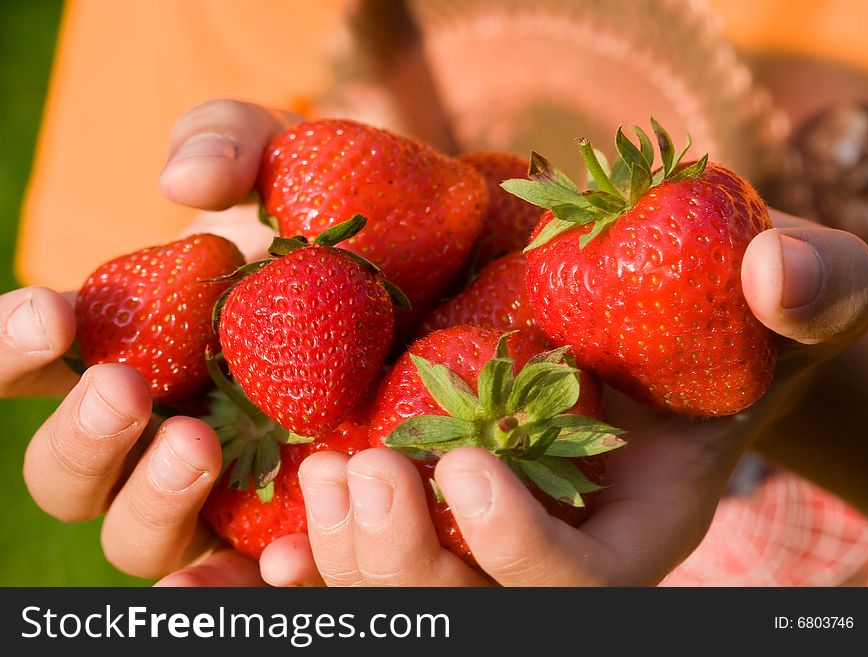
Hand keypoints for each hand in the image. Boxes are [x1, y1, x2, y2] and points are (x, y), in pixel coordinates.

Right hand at [19, 99, 302, 581]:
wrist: (434, 266)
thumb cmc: (333, 211)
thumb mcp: (284, 153)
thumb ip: (227, 142)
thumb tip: (180, 182)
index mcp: (129, 344)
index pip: (31, 365)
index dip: (8, 351)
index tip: (46, 314)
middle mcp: (157, 426)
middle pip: (68, 473)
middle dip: (81, 439)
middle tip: (127, 391)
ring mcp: (222, 485)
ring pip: (140, 537)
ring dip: (150, 502)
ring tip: (197, 445)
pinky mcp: (291, 519)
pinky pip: (251, 570)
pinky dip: (252, 573)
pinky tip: (284, 554)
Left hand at [259, 210, 867, 585]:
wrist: (649, 318)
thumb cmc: (726, 309)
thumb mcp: (792, 289)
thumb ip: (812, 285)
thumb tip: (776, 273)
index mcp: (638, 525)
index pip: (581, 586)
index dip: (522, 548)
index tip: (465, 460)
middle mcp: (556, 550)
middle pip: (474, 614)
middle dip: (411, 564)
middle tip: (365, 472)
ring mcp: (487, 537)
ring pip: (410, 599)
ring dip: (352, 558)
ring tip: (327, 473)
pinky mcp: (433, 506)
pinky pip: (364, 566)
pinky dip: (317, 562)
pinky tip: (277, 535)